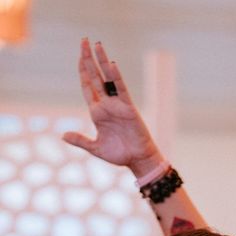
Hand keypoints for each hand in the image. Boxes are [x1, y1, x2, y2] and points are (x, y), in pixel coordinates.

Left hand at [62, 38, 163, 176]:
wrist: (137, 160)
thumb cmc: (119, 155)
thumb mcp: (95, 148)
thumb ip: (80, 140)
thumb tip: (63, 135)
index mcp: (97, 112)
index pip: (87, 86)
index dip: (82, 71)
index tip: (79, 56)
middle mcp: (106, 104)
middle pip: (95, 76)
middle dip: (88, 59)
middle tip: (84, 40)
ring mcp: (117, 104)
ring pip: (107, 78)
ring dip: (102, 61)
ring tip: (97, 44)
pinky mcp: (128, 107)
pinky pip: (121, 89)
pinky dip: (116, 77)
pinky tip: (111, 64)